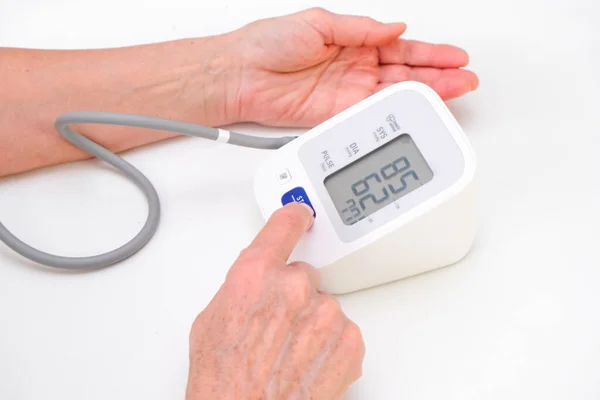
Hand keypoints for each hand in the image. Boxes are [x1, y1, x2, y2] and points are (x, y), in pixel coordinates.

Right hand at [185, 203, 364, 399]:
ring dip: (312, 324)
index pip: (284, 227)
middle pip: (304, 275)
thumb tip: (256, 282)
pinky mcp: (349, 340)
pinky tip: (307, 363)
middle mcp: (293, 287)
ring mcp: (325, 313)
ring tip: (289, 354)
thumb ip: (242, 287)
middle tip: (276, 329)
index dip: (294, 217)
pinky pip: (343, 331)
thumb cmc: (223, 380)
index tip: (302, 213)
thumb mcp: (213, 321)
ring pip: (324, 306)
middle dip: (293, 297)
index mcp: (255, 275)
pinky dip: (331, 345)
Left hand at [220, 7, 477, 126]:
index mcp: (353, 42)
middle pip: (404, 74)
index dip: (430, 53)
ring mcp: (346, 93)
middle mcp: (354, 69)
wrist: (240, 74)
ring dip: (423, 95)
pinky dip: (392, 112)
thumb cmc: (268, 43)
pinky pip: (369, 114)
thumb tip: (394, 28)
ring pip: (393, 96)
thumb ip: (360, 30)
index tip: (455, 57)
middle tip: (464, 78)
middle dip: (437, 76)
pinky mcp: (335, 115)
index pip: (400, 49)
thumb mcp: (319, 22)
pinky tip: (414, 108)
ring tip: (452, 92)